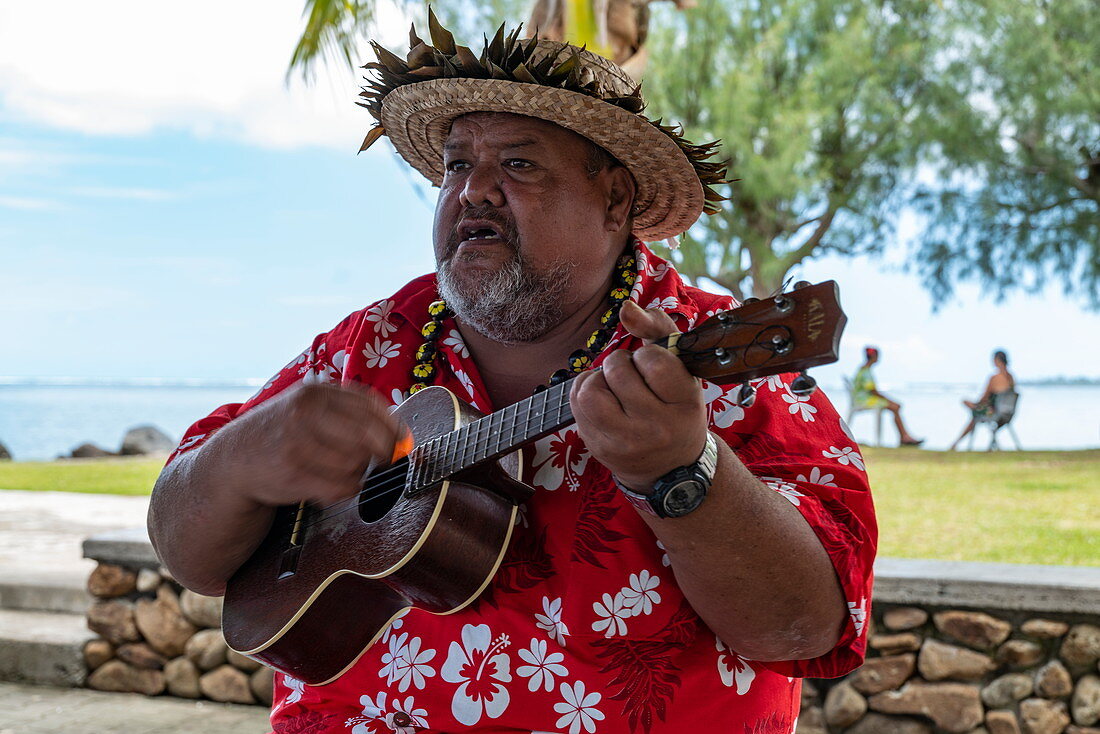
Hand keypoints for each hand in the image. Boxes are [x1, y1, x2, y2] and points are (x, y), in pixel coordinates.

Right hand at [214, 383, 404, 507]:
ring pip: (356, 463)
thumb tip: (400, 437)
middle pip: (368, 435)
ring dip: (357, 473)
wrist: (232, 460)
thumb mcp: (308, 409)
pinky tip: (330, 485)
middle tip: (380, 461)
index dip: (393, 426)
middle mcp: (305, 412)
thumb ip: (348, 414)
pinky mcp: (293, 473)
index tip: (402, 441)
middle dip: (381, 452)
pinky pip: (342, 487)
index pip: (371, 405)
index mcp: (315, 392)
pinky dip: (345, 490)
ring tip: (339, 471)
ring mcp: (297, 442)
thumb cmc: (281, 434)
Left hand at [569, 301, 707, 491]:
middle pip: (618, 370)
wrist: (671, 469)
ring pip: (591, 390)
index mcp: (685, 404)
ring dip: (596, 378)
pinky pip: (577, 405)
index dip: (647, 354)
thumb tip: (625, 308)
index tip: (652, 365)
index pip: (654, 360)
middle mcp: (657, 428)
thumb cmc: (675, 407)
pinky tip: (601, 398)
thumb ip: (658, 329)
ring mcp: (626, 442)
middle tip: (630, 375)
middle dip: (619, 362)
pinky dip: (584, 391)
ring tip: (611, 385)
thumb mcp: (682, 369)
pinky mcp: (600, 449)